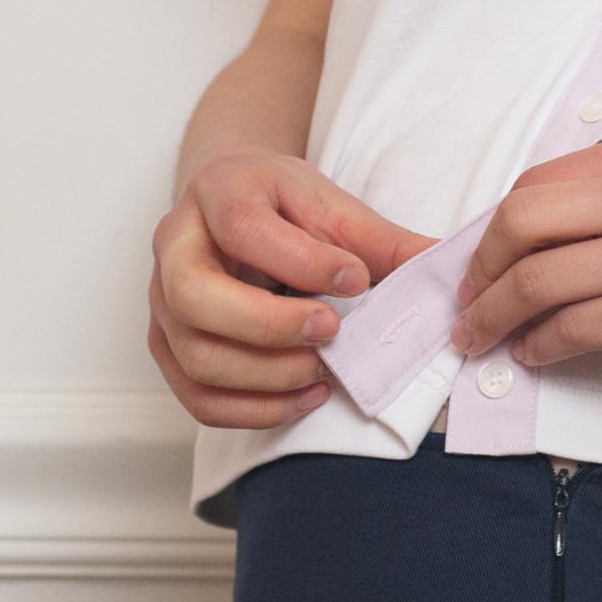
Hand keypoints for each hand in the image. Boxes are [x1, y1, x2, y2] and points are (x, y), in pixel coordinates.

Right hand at [149, 148, 438, 428]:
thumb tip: (440, 265)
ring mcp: (162, 301)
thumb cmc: (278, 201)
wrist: (230, 199)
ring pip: (197, 356)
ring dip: (267, 375)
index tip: (357, 279)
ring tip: (322, 369)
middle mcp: (176, 246)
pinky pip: (197, 396)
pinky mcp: (167, 346)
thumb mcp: (329, 202)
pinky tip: (305, 395)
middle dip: (271, 326)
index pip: (244, 229)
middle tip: (331, 330)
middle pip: (198, 297)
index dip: (304, 262)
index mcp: (218, 192)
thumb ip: (380, 238)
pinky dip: (253, 408)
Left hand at [446, 129, 601, 387]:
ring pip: (537, 276)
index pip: (539, 182)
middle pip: (521, 220)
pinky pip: (574, 325)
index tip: (482, 263)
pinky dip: (540, 346)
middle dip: (479, 270)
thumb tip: (551, 240)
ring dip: (494, 316)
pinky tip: (537, 356)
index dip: (495, 228)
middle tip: (468, 305)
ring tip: (483, 341)